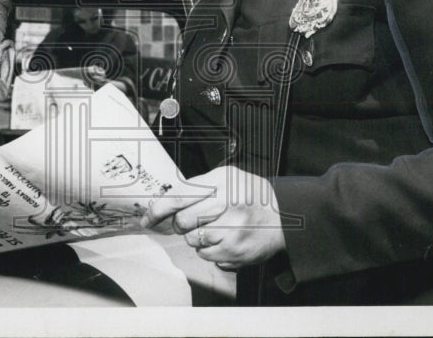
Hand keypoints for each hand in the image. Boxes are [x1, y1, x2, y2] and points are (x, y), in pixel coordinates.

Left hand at [140, 166, 284, 267]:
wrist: (284, 216)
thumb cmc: (252, 196)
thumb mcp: (228, 177)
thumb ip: (199, 185)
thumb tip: (167, 199)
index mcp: (221, 182)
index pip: (179, 197)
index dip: (158, 210)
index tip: (148, 218)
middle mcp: (227, 204)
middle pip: (182, 220)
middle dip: (181, 223)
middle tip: (194, 220)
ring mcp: (231, 229)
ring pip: (192, 239)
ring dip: (197, 237)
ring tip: (216, 228)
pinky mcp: (235, 251)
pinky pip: (205, 255)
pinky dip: (210, 249)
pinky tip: (224, 239)